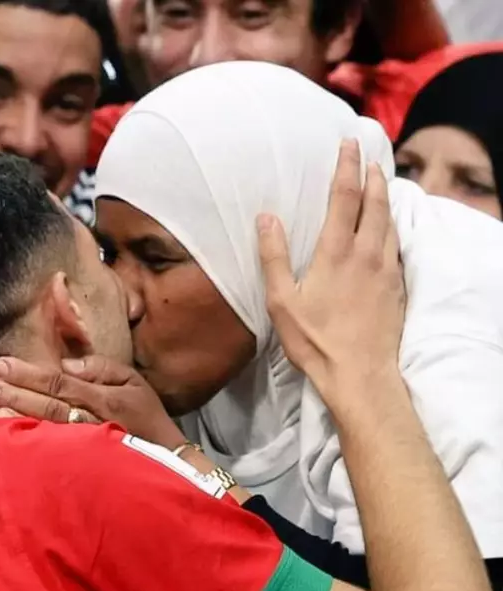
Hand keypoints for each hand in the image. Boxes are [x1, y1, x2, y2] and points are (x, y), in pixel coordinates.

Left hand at [0, 355, 186, 448]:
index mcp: (105, 399)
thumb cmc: (146, 417)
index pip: (59, 383)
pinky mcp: (84, 466)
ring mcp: (89, 447)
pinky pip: (54, 453)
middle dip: (15, 395)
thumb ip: (102, 368)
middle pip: (49, 406)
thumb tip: (68, 364)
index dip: (28, 374)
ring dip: (19, 420)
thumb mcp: (133, 383)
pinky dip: (31, 445)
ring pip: (49, 431)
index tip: (0, 365)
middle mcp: (94, 422)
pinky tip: (10, 440)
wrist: (169, 462)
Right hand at [257, 139, 404, 405]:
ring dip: (386, 197)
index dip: (345, 168)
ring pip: (390, 222)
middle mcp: (367, 254)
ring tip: (380, 182)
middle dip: (371, 175)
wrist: (360, 372)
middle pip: (375, 203)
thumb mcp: (281, 301)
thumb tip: (266, 218)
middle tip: (368, 156)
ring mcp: (386, 269)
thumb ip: (273, 256)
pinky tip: (388, 226)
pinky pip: (397, 244)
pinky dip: (392, 225)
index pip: (344, 198)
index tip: (347, 145)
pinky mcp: (397, 285)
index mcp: (336, 253)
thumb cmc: (314, 340)